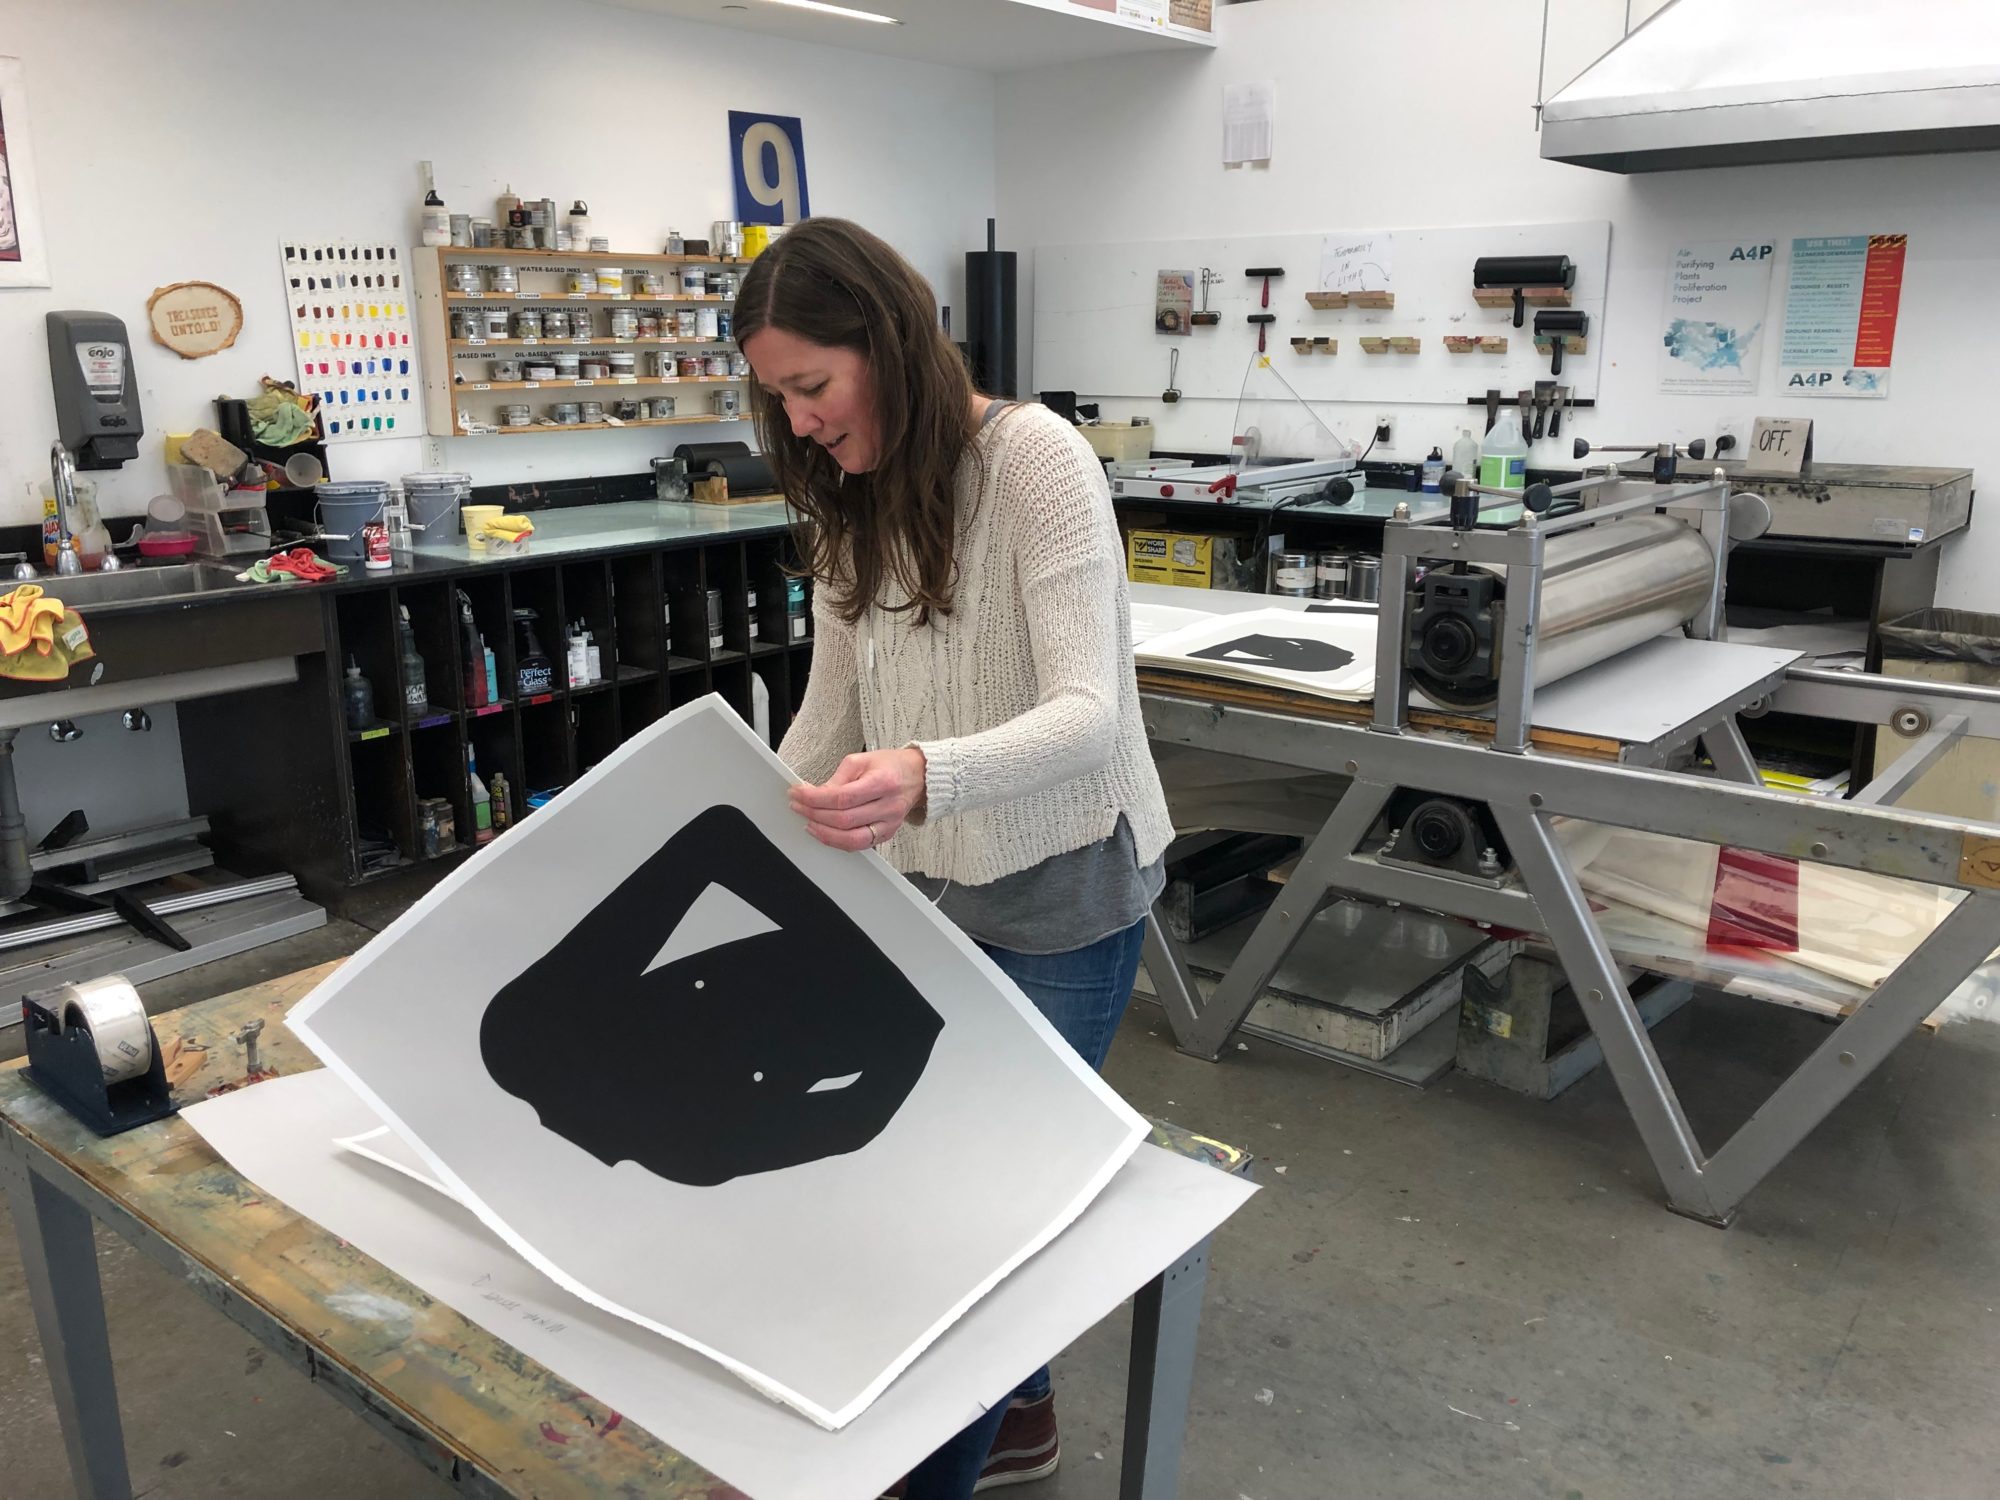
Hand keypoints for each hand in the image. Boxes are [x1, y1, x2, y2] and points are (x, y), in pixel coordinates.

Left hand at [789, 748, 926, 852]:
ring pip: (851, 839)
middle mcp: (888, 806)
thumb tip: (815, 795)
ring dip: (824, 833)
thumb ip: (837, 778)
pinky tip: (825, 833)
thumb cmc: (890, 765)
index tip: (797, 794)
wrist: (917, 776)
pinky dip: (838, 842)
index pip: (842, 797)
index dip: (814, 799)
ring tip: (808, 822)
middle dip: (814, 814)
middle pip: (844, 820)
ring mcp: (889, 824)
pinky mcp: (887, 834)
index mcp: (882, 782)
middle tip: (797, 806)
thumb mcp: (860, 761)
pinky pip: (859, 845)